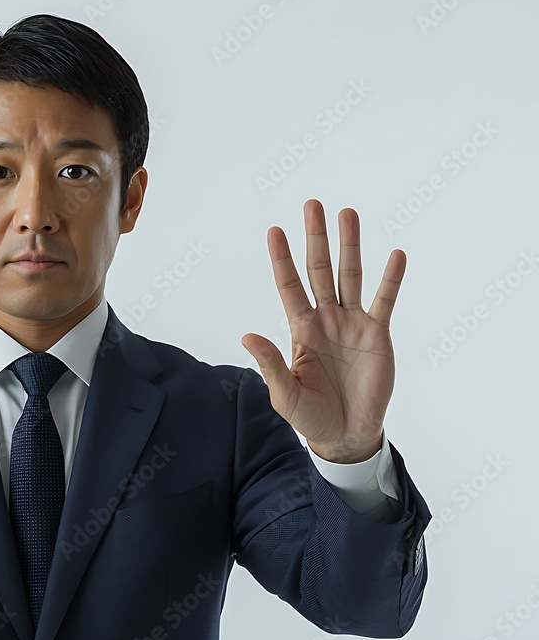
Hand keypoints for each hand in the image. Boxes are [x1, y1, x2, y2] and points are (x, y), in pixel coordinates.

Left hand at [241, 199, 403, 462]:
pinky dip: (390, 279)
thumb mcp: (285, 393)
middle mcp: (325, 318)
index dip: (281, 259)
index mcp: (299, 329)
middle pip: (319, 270)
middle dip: (315, 238)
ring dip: (350, 246)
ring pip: (350, 276)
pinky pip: (384, 301)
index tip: (274, 231)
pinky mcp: (377, 334)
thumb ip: (270, 364)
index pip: (288, 286)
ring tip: (348, 213)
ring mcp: (352, 323)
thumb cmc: (311, 415)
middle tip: (312, 205)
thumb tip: (246, 336)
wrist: (347, 434)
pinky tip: (394, 255)